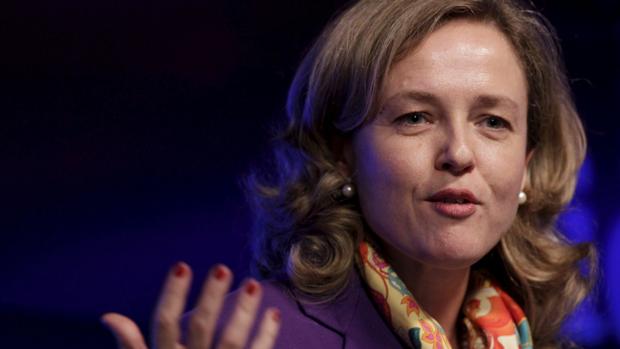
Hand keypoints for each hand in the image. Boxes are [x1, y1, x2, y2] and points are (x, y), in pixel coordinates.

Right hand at [101, 262, 280, 348]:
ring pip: (231, 341)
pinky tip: (274, 313)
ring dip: (243, 312)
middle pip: (200, 327)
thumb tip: (108, 316)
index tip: (182, 265)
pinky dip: (266, 336)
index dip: (172, 294)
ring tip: (254, 283)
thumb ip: (131, 346)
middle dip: (211, 297)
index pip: (163, 323)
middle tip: (223, 268)